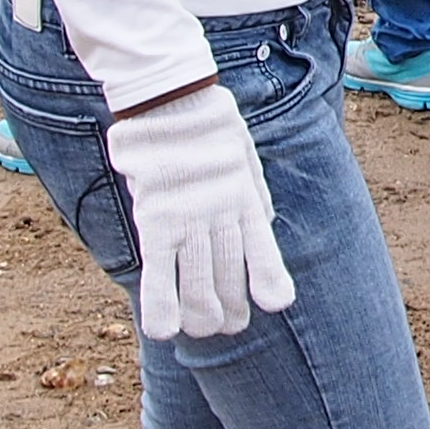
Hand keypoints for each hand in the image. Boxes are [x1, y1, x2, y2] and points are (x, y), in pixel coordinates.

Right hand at [102, 82, 291, 339]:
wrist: (171, 97)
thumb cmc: (209, 126)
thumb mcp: (244, 157)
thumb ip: (252, 194)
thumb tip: (262, 223)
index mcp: (246, 199)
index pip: (264, 252)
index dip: (270, 282)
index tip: (274, 303)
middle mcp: (222, 215)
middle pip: (230, 278)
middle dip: (231, 309)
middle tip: (228, 325)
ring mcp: (189, 219)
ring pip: (198, 283)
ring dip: (202, 316)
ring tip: (203, 330)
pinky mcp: (155, 218)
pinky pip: (159, 269)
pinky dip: (161, 302)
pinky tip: (164, 330)